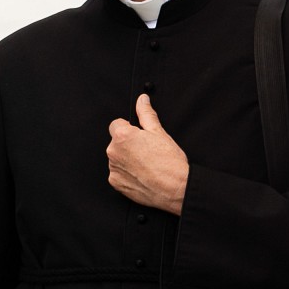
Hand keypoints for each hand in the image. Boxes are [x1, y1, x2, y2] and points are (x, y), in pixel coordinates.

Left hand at [106, 94, 189, 214]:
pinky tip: (142, 174)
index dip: (129, 129)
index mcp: (122, 136)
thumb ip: (146, 113)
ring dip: (127, 159)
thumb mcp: (158, 132)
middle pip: (116, 142)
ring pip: (117, 158)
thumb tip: (142, 100)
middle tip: (147, 151)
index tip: (139, 136)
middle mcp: (113, 152)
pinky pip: (118, 174)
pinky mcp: (115, 183)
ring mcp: (113, 168)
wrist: (176, 188)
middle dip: (128, 144)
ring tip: (146, 164)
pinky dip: (127, 174)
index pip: (116, 124)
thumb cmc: (169, 162)